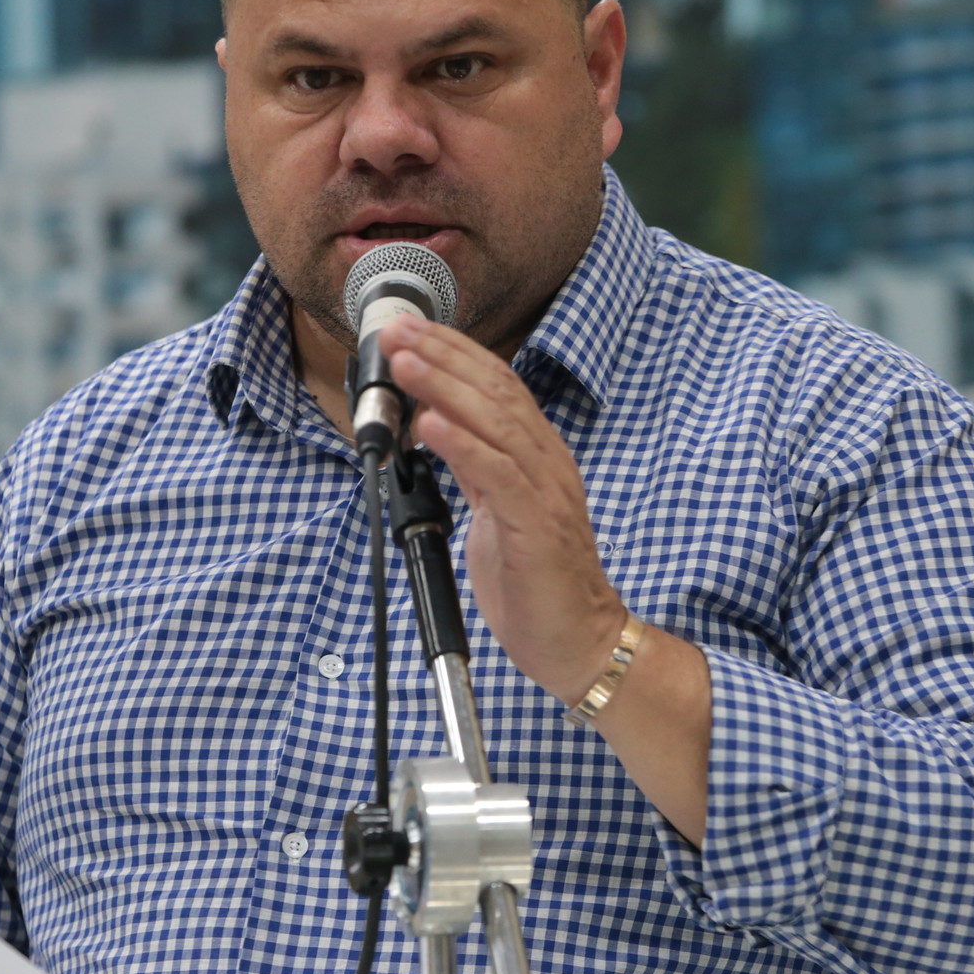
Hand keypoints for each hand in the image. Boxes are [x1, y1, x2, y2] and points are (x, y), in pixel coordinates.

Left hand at [377, 315, 627, 702]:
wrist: (578, 642)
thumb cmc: (535, 582)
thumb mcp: (495, 511)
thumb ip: (474, 467)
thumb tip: (436, 425)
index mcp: (538, 456)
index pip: (498, 384)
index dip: (453, 352)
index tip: (410, 331)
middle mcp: (547, 463)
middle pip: (496, 391)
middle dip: (443, 356)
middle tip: (396, 332)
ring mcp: (546, 492)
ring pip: (497, 422)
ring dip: (445, 388)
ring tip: (404, 364)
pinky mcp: (537, 526)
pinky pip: (498, 475)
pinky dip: (462, 445)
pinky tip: (430, 425)